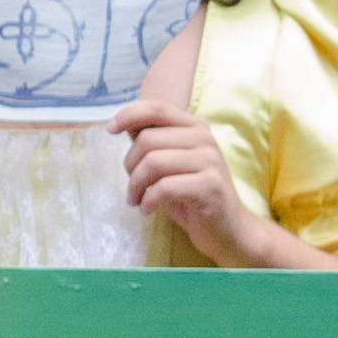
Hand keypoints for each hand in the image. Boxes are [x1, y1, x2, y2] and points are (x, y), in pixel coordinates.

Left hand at [113, 95, 261, 262]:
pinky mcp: (209, 186)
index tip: (110, 129)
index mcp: (195, 126)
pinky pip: (164, 187)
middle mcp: (205, 138)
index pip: (156, 108)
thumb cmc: (192, 196)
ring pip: (153, 162)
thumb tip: (124, 124)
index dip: (129, 114)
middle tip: (132, 187)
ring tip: (136, 200)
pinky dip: (148, 200)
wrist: (227, 229)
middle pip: (147, 139)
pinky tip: (147, 210)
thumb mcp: (170, 164)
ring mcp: (210, 161)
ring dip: (136, 186)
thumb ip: (153, 142)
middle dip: (130, 166)